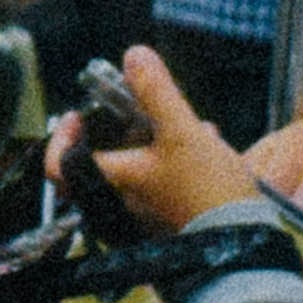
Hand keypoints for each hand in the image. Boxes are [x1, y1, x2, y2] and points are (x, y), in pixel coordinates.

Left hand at [36, 42, 262, 238]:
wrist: (242, 246)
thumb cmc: (207, 191)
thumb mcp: (181, 132)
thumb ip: (156, 92)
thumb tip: (133, 55)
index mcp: (114, 183)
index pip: (60, 166)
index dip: (61, 138)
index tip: (77, 115)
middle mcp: (121, 206)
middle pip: (106, 163)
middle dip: (129, 132)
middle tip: (146, 113)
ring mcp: (146, 219)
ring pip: (141, 171)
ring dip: (161, 144)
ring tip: (196, 128)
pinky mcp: (172, 225)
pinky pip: (165, 187)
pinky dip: (179, 164)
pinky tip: (210, 147)